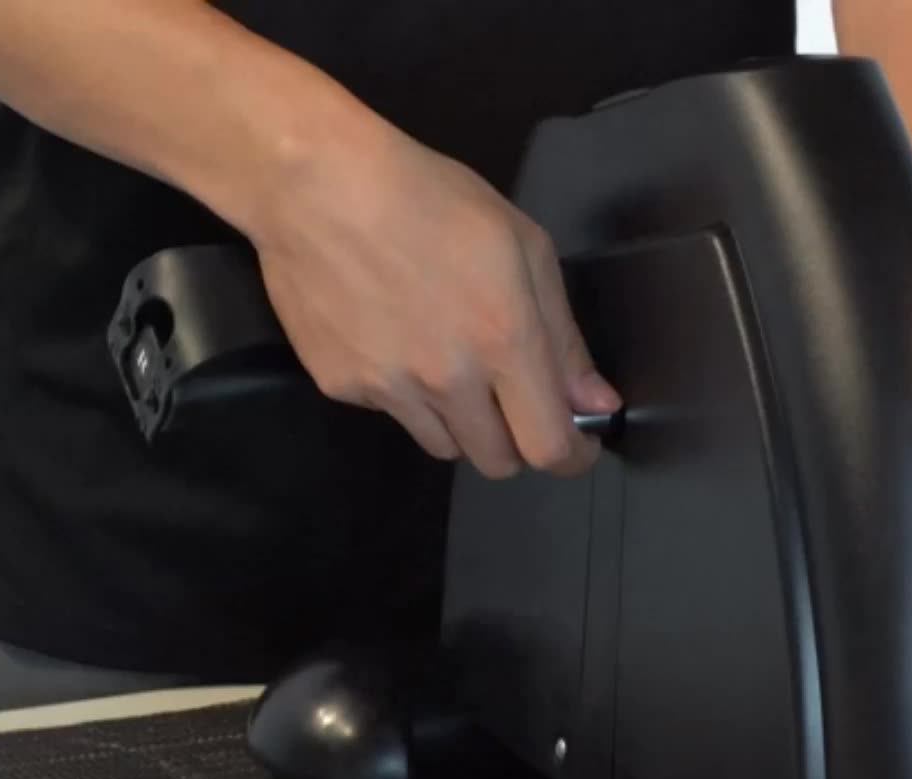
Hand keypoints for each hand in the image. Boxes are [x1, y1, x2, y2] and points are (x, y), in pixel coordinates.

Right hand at [249, 126, 618, 478]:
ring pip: (443, 446)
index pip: (548, 446)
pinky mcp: (341, 387)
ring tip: (448, 363)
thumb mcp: (523, 246)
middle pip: (496, 462)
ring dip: (461, 423)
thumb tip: (596, 402)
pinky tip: (393, 338)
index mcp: (503, 341)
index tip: (575, 443)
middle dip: (516, 442)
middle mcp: (448, 380)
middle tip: (511, 401)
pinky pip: (391, 415)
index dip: (571, 456)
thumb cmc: (429, 198)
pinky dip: (405, 395)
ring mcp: (390, 389)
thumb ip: (563, 335)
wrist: (315, 184)